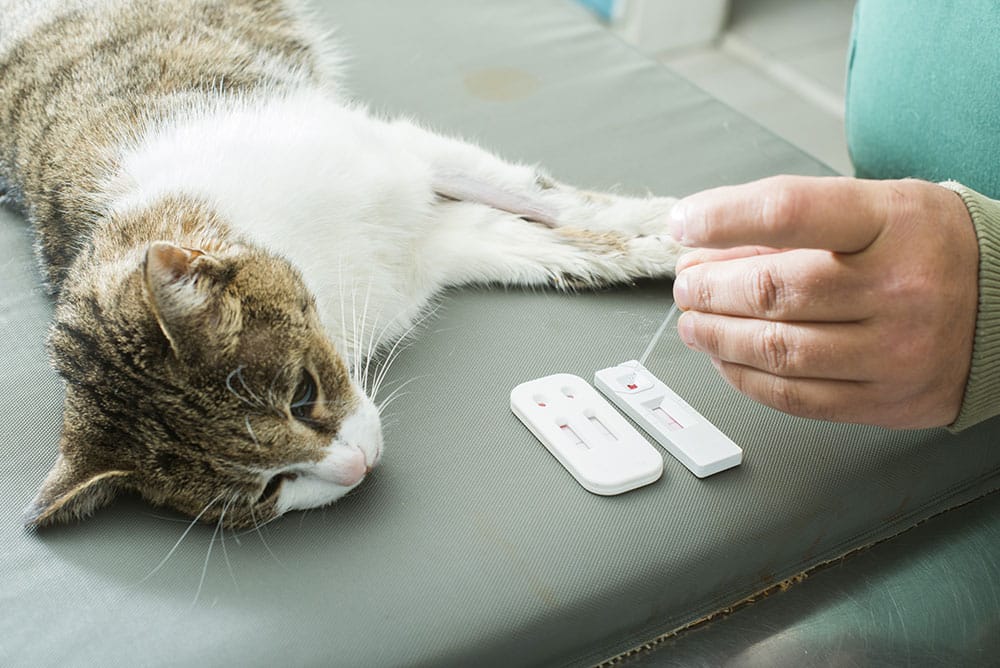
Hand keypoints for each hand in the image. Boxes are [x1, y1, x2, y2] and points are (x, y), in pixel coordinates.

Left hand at [668, 175, 977, 428]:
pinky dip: (744, 378)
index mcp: (891, 222)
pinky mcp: (886, 399)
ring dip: (716, 337)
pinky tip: (725, 360)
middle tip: (687, 283)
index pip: (788, 212)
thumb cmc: (928, 248)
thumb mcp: (875, 207)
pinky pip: (795, 397)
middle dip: (709, 288)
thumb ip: (795, 223)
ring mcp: (894, 350)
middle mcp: (897, 287)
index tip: (684, 224)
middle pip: (773, 290)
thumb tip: (708, 247)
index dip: (721, 217)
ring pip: (776, 350)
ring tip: (695, 322)